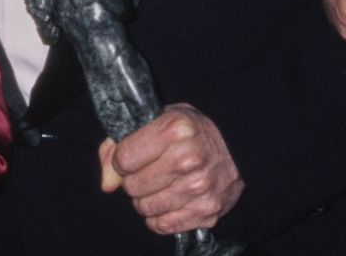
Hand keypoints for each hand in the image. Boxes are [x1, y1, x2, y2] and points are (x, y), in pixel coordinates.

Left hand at [98, 104, 242, 235]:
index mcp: (175, 128)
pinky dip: (160, 217)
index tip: (132, 156)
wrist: (238, 147)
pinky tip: (170, 200)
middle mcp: (189, 158)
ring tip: (160, 185)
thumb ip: (118, 145)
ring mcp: (200, 187)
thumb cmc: (189, 132)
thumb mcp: (155, 121)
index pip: (124, 159)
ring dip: (146, 200)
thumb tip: (107, 183)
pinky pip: (164, 225)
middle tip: (148, 171)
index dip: (122, 160)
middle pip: (133, 186)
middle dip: (134, 180)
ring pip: (146, 208)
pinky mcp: (207, 211)